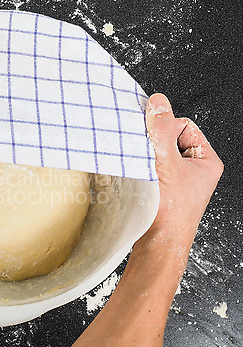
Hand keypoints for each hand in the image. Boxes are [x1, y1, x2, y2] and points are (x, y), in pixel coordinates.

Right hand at [145, 93, 222, 237]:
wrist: (158, 243)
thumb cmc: (170, 212)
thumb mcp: (167, 163)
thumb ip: (162, 131)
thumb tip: (158, 103)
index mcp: (206, 161)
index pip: (184, 125)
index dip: (165, 128)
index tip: (151, 138)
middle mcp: (194, 169)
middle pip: (169, 138)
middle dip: (153, 144)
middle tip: (146, 156)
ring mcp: (179, 180)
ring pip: (157, 153)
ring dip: (145, 157)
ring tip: (143, 170)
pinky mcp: (164, 189)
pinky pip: (150, 167)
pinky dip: (141, 169)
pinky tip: (138, 178)